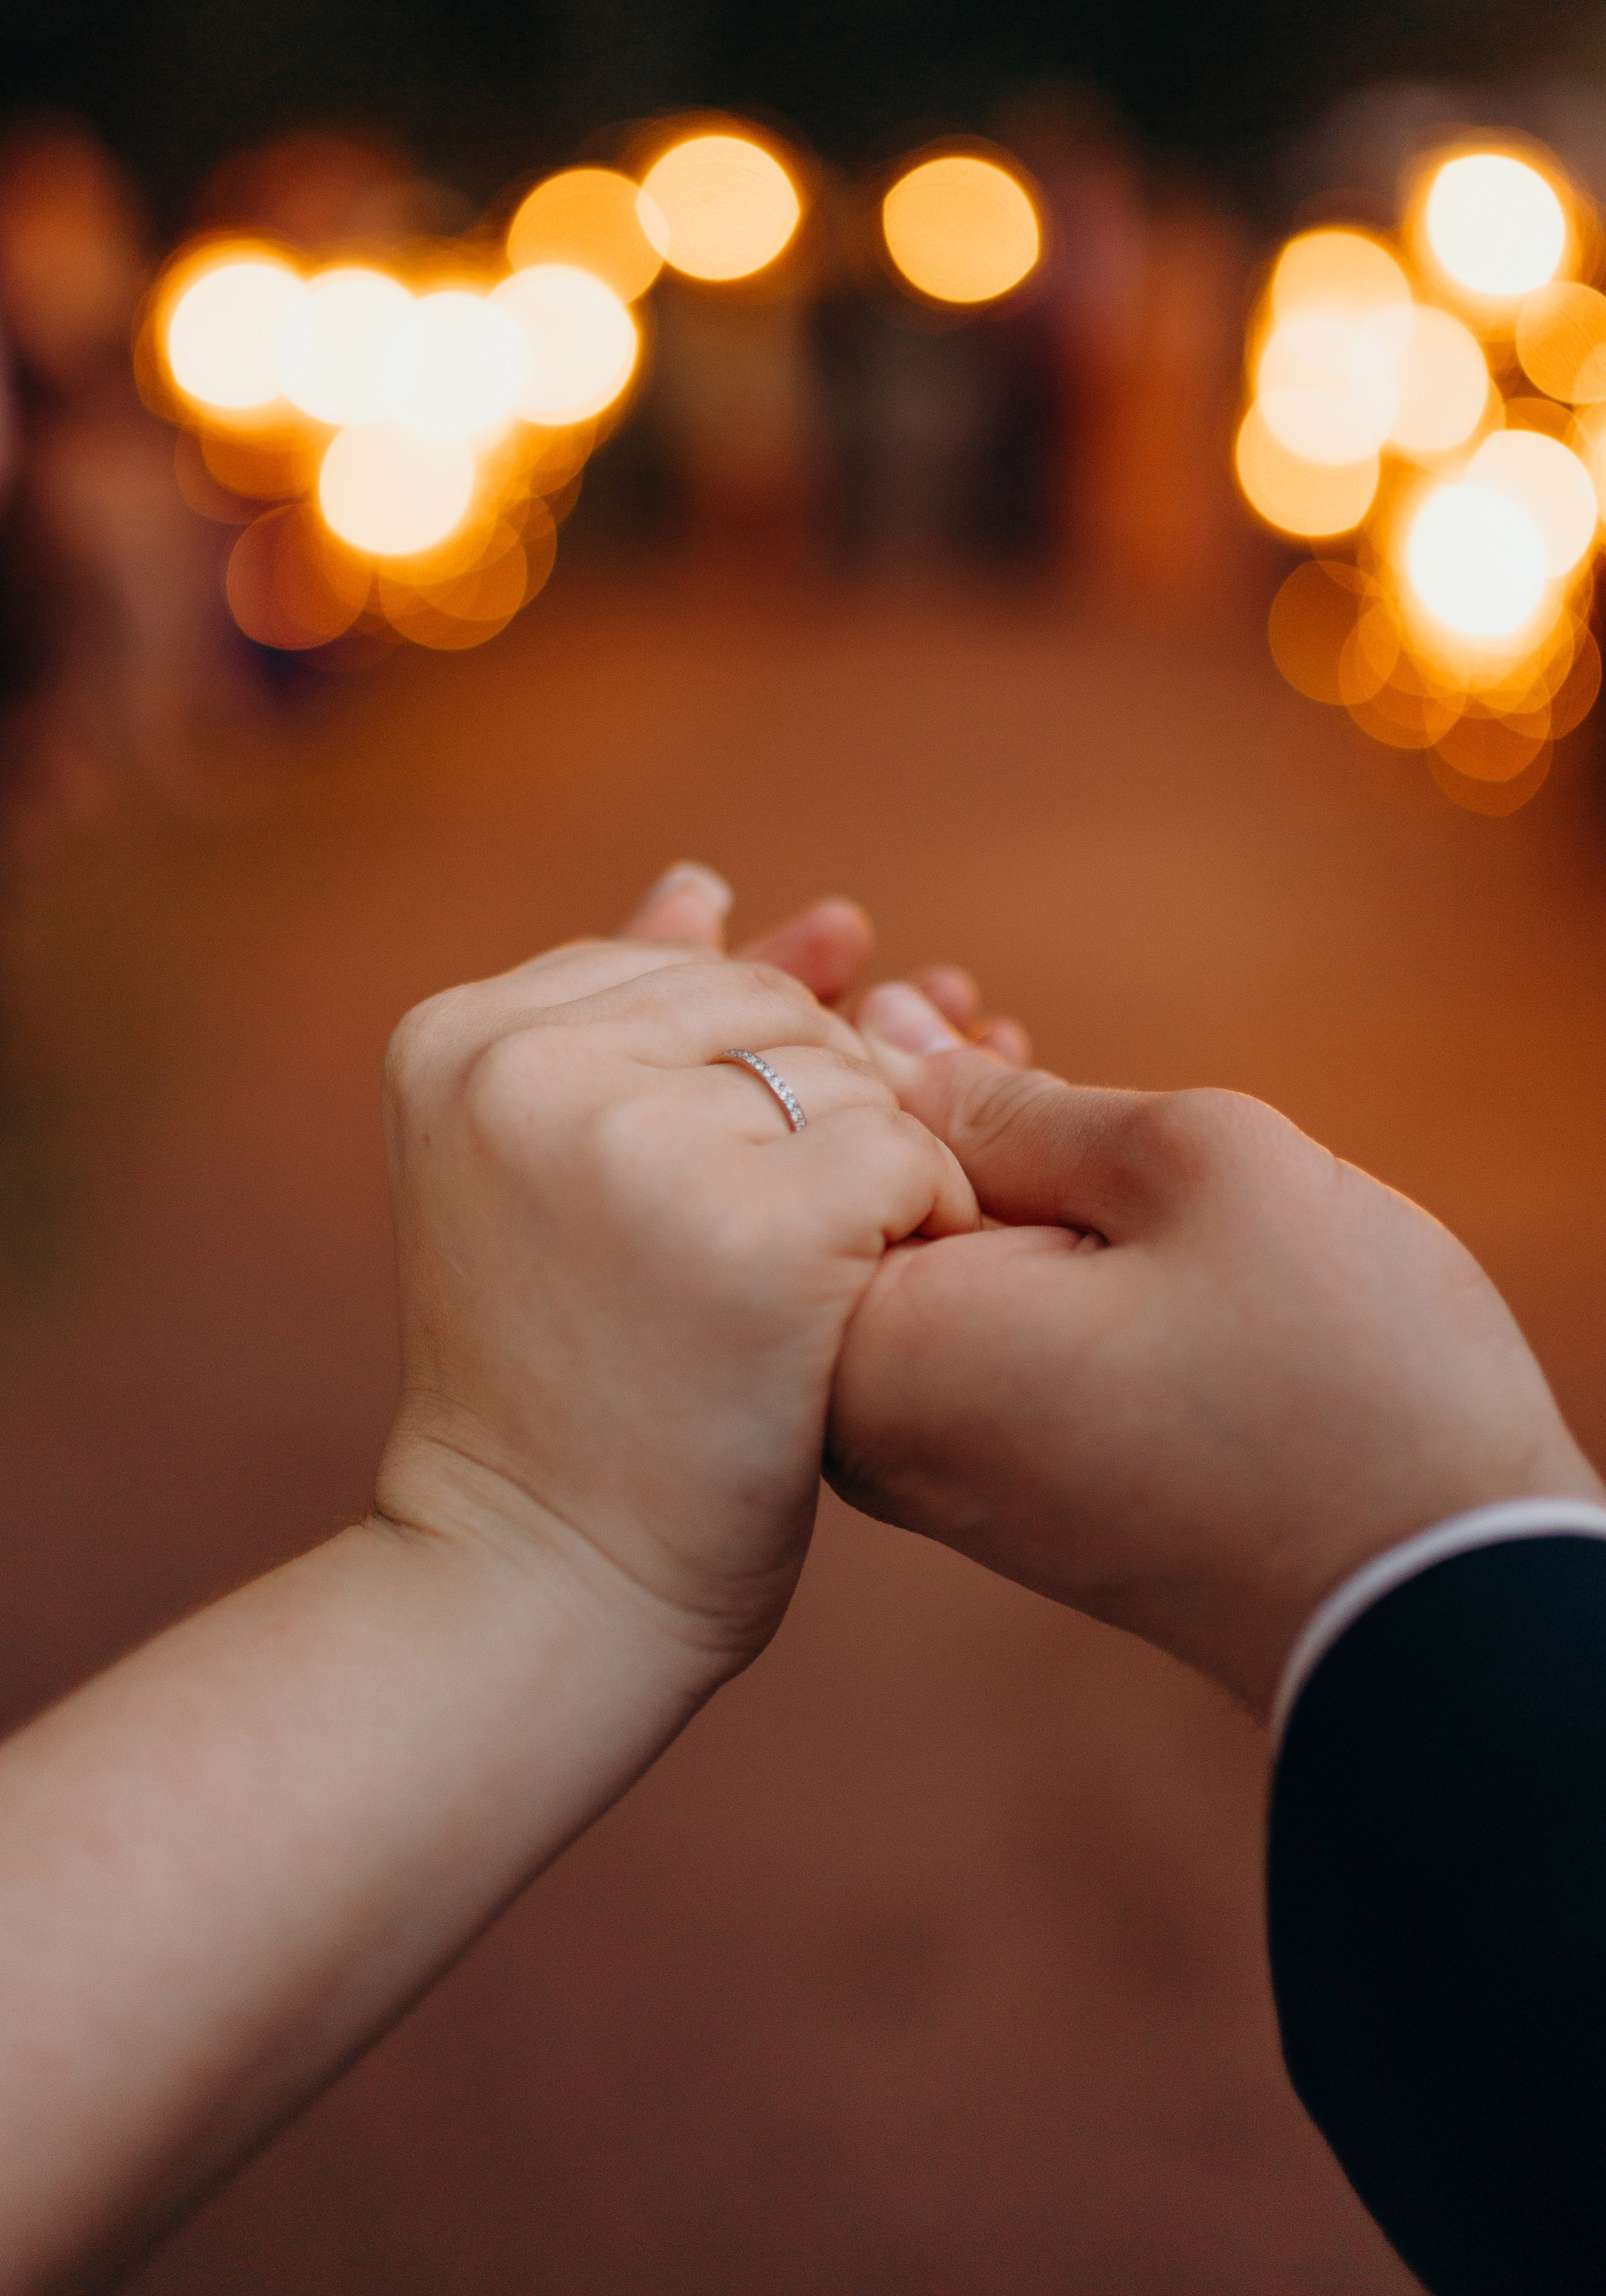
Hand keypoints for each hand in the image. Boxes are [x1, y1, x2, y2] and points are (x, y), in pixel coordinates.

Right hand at [376, 872, 977, 1688]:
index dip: (747, 1061)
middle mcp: (527, 1066)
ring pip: (847, 1072)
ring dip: (874, 1163)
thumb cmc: (560, 1382)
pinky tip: (876, 1295)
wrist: (539, 1580)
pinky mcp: (753, 1227)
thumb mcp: (551, 1174)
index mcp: (454, 1036)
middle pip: (771, 1009)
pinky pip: (906, 1152)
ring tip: (812, 1273)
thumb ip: (619, 1022)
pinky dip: (924, 1221)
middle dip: (821, 1105)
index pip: (675, 967)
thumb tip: (705, 886)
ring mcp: (637, 1142)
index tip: (742, 1168)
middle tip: (784, 1238)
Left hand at [826, 983, 1602, 1719]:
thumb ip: (1012, 1103)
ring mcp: (930, 1475)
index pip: (807, 1154)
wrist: (1435, 1597)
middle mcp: (869, 1431)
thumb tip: (893, 1037)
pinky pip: (959, 1335)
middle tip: (983, 1011)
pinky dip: (1000, 1250)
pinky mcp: (994, 1493)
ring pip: (912, 1268)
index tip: (944, 990)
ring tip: (1032, 1078)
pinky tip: (1066, 1192)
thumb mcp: (1190, 1165)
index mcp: (882, 1346)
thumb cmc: (1333, 1370)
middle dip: (902, 1099)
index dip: (867, 1043)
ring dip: (966, 1168)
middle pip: (842, 1213)